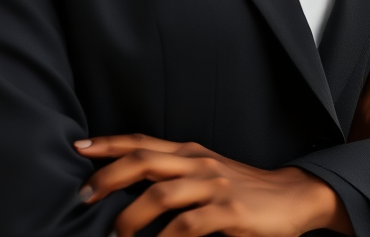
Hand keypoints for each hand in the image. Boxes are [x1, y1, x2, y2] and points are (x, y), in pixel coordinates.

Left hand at [74, 133, 352, 236]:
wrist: (290, 197)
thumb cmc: (241, 189)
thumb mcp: (205, 173)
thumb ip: (173, 174)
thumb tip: (128, 186)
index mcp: (190, 152)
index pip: (142, 142)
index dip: (109, 143)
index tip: (79, 147)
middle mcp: (198, 163)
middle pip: (144, 160)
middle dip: (109, 176)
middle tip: (84, 195)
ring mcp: (214, 186)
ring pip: (161, 194)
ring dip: (131, 216)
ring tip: (115, 233)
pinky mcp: (228, 211)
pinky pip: (188, 225)